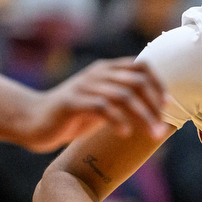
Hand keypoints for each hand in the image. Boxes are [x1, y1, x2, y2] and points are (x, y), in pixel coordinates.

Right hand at [25, 59, 167, 150]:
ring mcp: (84, 86)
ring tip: (152, 134)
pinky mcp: (71, 101)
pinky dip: (118, 121)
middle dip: (154, 105)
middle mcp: (97, 73)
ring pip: (123, 95)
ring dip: (143, 116)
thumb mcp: (102, 104)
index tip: (167, 106)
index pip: (142, 67)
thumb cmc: (72, 116)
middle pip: (137, 81)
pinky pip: (101, 107)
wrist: (33, 120)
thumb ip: (123, 101)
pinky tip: (125, 134)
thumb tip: (156, 109)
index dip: (159, 84)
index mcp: (106, 70)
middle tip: (162, 127)